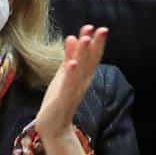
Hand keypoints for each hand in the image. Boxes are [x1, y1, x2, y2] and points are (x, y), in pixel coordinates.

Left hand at [36, 24, 106, 139]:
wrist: (53, 126)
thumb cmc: (59, 98)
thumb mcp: (65, 74)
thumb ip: (69, 56)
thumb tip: (73, 36)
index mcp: (82, 77)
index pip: (92, 58)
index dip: (97, 43)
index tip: (100, 28)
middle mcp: (81, 83)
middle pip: (90, 62)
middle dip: (96, 46)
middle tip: (102, 29)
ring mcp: (73, 91)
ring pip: (80, 71)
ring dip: (83, 55)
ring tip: (86, 39)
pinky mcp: (63, 99)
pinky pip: (68, 86)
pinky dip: (71, 75)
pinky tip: (72, 64)